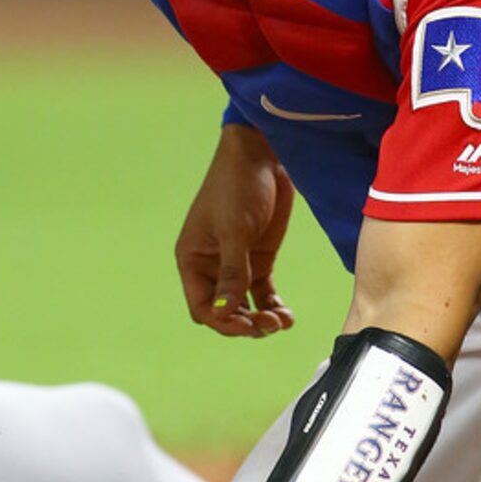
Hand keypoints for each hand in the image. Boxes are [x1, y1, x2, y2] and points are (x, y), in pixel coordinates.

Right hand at [176, 124, 295, 336]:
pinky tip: (287, 316)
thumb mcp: (235, 231)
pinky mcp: (258, 258)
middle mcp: (211, 266)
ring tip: (281, 322)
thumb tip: (226, 313)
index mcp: (193, 259)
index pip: (202, 306)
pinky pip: (262, 293)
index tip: (247, 325)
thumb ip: (232, 272)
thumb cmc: (237, 188)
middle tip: (270, 325)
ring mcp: (236, 264)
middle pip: (224, 311)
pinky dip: (273, 306)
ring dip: (261, 318)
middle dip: (245, 322)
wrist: (262, 156)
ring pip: (244, 306)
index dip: (223, 321)